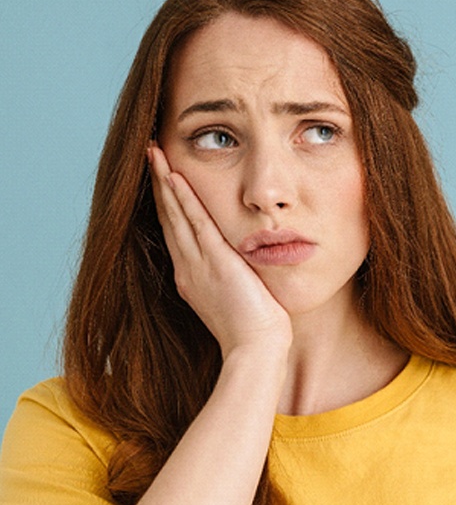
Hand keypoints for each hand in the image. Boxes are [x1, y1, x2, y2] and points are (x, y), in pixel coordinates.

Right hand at [148, 145, 292, 361]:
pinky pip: (196, 223)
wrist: (255, 350)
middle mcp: (187, 268)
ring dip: (164, 182)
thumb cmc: (251, 330)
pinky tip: (174, 177)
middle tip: (150, 155)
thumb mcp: (233, 298)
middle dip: (158, 185)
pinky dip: (183, 199)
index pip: (176, 231)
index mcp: (191, 277)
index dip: (166, 204)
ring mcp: (198, 264)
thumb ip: (227, 277)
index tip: (162, 179)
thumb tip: (235, 265)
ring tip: (154, 154)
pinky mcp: (216, 262)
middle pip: (168, 218)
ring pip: (176, 215)